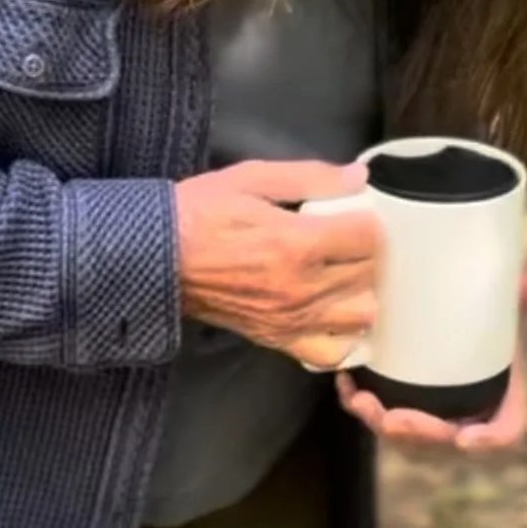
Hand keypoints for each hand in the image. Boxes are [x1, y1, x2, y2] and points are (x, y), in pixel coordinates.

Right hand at [174, 159, 380, 368]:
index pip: (369, 235)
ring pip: (362, 313)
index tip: (349, 212)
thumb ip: (311, 177)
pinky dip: (342, 334)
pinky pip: (333, 351)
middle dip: (363, 250)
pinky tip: (332, 311)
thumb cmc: (200, 213)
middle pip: (368, 272)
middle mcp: (302, 287)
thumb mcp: (252, 178)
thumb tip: (361, 177)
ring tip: (340, 272)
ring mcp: (293, 319)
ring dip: (360, 290)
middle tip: (342, 237)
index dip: (364, 218)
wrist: (157, 258)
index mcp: (298, 242)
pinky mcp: (279, 340)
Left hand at [337, 267, 526, 449]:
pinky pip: (377, 413)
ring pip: (405, 434)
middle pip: (446, 440)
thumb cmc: (483, 307)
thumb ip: (525, 290)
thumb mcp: (504, 299)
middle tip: (396, 420)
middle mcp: (466, 412)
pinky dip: (358, 403)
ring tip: (362, 402)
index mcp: (502, 395)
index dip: (487, 440)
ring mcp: (430, 411)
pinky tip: (347, 384)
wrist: (448, 301)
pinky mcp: (397, 399)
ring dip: (381, 423)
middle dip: (419, 436)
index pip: (505, 431)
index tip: (463, 439)